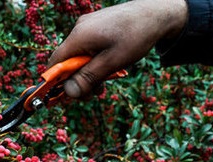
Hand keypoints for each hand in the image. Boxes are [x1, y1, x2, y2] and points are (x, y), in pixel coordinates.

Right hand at [48, 0, 187, 98]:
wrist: (156, 13)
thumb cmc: (136, 36)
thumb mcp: (112, 62)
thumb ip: (89, 77)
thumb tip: (69, 93)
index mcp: (79, 37)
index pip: (56, 62)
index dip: (57, 81)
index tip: (67, 97)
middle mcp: (79, 29)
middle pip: (67, 61)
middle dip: (77, 80)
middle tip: (94, 93)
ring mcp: (88, 27)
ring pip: (79, 56)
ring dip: (88, 73)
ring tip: (104, 83)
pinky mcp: (96, 27)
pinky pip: (88, 49)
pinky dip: (94, 62)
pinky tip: (108, 69)